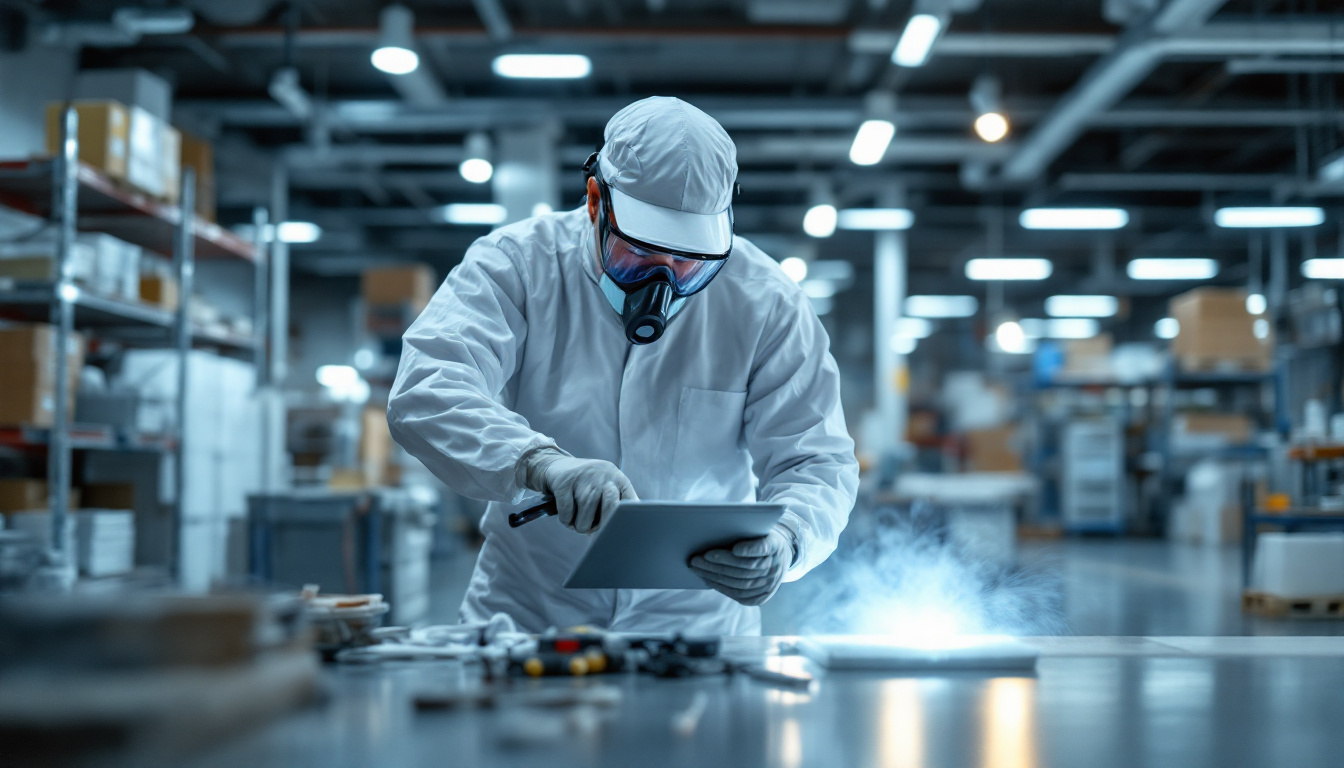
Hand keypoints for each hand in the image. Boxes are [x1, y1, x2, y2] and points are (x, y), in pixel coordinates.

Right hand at [520, 449, 637, 533]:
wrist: (556, 465)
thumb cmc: (586, 486)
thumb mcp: (605, 489)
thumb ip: (616, 507)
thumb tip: (619, 533)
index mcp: (618, 478)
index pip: (631, 504)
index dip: (623, 521)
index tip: (615, 531)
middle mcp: (604, 474)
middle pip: (610, 512)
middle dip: (600, 528)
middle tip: (592, 529)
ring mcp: (584, 476)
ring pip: (586, 517)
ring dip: (579, 526)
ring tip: (577, 522)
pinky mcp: (565, 481)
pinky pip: (567, 514)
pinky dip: (566, 520)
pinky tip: (566, 514)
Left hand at [689, 527, 792, 605]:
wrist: (779, 557)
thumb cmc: (759, 538)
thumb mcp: (757, 529)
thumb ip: (743, 531)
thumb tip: (713, 531)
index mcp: (775, 545)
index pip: (763, 548)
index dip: (750, 550)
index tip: (735, 549)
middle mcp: (775, 567)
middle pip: (745, 568)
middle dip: (719, 563)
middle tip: (697, 559)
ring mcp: (770, 584)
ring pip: (740, 583)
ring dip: (715, 576)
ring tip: (697, 568)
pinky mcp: (762, 597)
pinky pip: (740, 595)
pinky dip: (722, 588)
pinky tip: (708, 579)